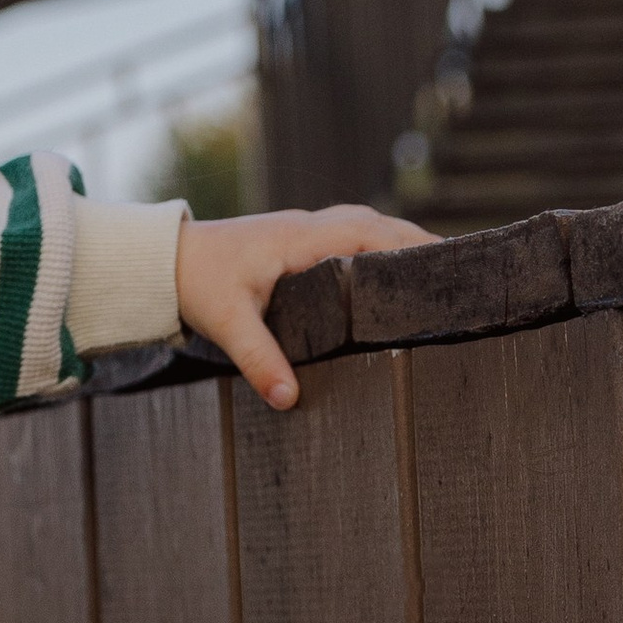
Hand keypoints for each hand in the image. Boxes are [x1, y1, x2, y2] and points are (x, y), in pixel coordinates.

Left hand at [175, 206, 431, 414]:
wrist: (162, 257)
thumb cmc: (196, 282)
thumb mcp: (227, 323)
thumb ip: (259, 359)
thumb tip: (289, 399)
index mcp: (301, 240)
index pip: (369, 234)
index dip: (409, 246)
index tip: (447, 264)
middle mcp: (307, 227)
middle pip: (378, 224)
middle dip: (419, 241)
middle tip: (461, 268)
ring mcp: (302, 230)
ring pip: (365, 224)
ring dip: (400, 238)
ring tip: (439, 267)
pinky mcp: (295, 240)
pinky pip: (349, 232)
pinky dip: (378, 242)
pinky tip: (392, 266)